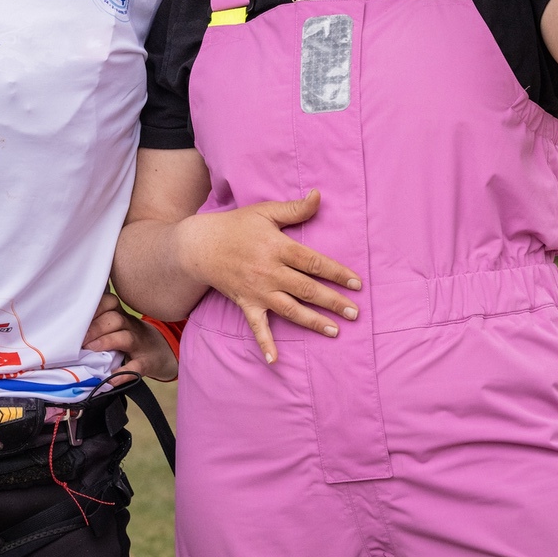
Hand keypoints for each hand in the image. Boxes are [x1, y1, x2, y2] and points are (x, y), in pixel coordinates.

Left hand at [82, 291, 177, 381]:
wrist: (163, 352)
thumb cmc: (131, 337)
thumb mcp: (118, 325)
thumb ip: (99, 321)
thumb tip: (68, 326)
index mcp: (121, 316)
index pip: (109, 302)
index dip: (93, 308)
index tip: (76, 318)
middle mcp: (131, 326)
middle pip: (115, 318)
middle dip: (95, 327)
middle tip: (79, 340)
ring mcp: (140, 344)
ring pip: (126, 337)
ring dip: (106, 342)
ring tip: (91, 351)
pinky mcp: (146, 363)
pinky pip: (136, 367)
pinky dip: (124, 373)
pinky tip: (111, 378)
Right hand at [172, 190, 360, 364]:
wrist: (200, 246)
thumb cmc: (236, 226)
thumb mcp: (265, 212)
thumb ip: (294, 209)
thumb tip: (319, 196)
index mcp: (278, 247)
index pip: (314, 262)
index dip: (337, 273)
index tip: (357, 283)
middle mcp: (270, 272)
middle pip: (307, 289)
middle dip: (332, 301)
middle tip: (355, 313)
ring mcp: (258, 291)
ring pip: (290, 309)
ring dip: (313, 322)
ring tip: (335, 331)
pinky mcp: (246, 304)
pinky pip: (257, 327)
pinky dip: (265, 344)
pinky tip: (275, 361)